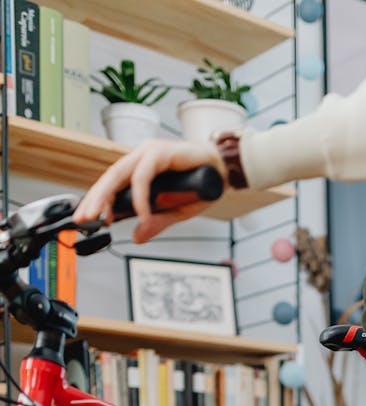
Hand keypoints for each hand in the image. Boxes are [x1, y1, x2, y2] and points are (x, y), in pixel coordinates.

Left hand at [73, 138, 227, 242]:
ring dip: (107, 196)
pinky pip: (144, 176)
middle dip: (94, 200)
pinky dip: (140, 197)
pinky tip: (141, 213)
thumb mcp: (175, 212)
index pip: (112, 184)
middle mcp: (141, 158)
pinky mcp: (161, 152)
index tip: (89, 219)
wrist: (224, 171)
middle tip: (84, 219)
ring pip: (120, 173)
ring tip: (101, 217)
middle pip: (110, 179)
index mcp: (141, 168)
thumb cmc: (202, 185)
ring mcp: (150, 153)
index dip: (98, 201)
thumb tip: (137, 237)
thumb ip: (155, 222)